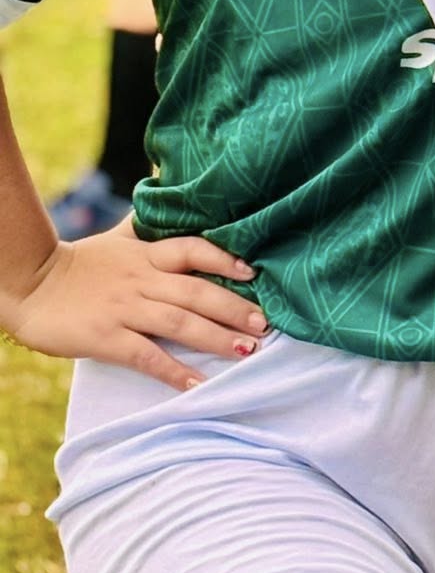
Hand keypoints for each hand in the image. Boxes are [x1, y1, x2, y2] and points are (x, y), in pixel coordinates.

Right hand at [2, 225, 265, 390]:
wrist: (30, 285)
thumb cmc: (79, 264)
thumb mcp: (117, 239)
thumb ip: (148, 227)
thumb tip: (169, 188)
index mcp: (146, 255)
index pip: (193, 250)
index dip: (225, 259)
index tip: (254, 272)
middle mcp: (141, 280)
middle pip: (196, 292)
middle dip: (235, 308)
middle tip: (266, 324)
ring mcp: (124, 310)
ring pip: (179, 323)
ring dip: (217, 338)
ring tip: (247, 351)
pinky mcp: (106, 338)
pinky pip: (147, 356)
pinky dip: (174, 371)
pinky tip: (197, 385)